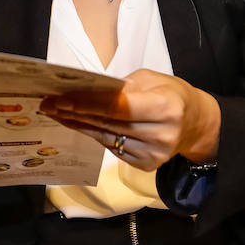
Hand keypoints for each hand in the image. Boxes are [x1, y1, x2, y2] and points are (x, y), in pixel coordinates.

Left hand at [38, 69, 220, 170]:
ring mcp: (153, 154)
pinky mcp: (145, 166)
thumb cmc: (172, 94)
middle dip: (75, 113)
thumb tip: (87, 90)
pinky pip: (111, 148)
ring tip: (56, 114)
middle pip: (108, 124)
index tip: (60, 98)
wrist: (195, 125)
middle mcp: (161, 135)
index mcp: (166, 107)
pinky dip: (93, 135)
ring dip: (78, 125)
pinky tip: (77, 125)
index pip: (118, 106)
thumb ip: (123, 87)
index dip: (87, 103)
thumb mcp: (152, 79)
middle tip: (48, 105)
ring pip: (106, 138)